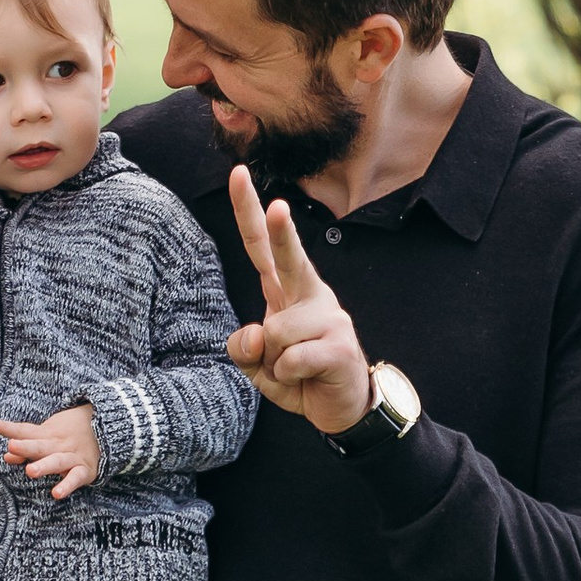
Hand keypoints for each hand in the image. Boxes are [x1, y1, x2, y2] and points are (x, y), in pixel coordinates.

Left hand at [0, 403, 101, 498]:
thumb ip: (26, 446)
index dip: (7, 427)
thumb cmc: (68, 435)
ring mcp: (71, 456)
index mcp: (46, 434)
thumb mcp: (47, 436)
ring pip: (57, 461)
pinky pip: (75, 478)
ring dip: (44, 465)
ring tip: (31, 471)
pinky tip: (56, 494)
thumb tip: (6, 456)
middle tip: (12, 446)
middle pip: (39, 445)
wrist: (107, 427)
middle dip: (26, 447)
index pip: (23, 429)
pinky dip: (67, 485)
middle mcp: (57, 444)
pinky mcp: (84, 469)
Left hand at [226, 163, 371, 433]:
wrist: (342, 407)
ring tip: (294, 370)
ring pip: (275, 333)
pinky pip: (292, 361)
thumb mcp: (257, 366)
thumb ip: (244, 348)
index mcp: (285, 290)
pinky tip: (308, 378)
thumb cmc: (298, 375)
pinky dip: (289, 378)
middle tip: (278, 206)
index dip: (248, 210)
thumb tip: (256, 335)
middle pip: (289, 259)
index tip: (238, 173)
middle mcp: (308, 294)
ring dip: (274, 363)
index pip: (261, 245)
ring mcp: (329, 317)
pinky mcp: (341, 345)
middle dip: (283, 232)